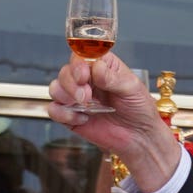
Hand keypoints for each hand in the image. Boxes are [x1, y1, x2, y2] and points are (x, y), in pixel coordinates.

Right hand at [45, 49, 181, 192]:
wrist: (138, 137)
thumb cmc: (139, 109)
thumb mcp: (132, 88)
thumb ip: (113, 78)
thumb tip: (97, 68)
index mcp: (101, 66)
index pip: (80, 56)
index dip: (78, 64)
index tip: (84, 76)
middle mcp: (87, 79)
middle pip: (65, 72)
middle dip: (72, 84)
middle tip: (86, 97)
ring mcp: (77, 98)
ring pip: (55, 88)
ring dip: (65, 96)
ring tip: (85, 107)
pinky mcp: (70, 116)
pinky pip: (54, 110)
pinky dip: (64, 114)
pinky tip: (82, 119)